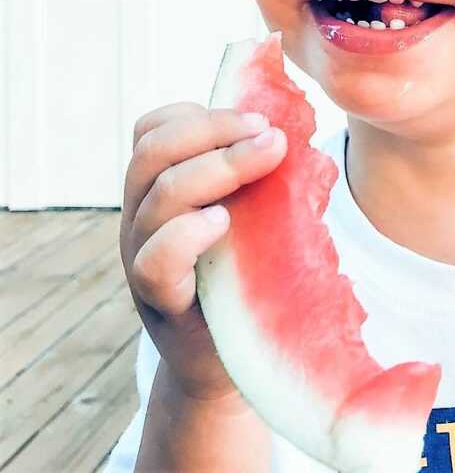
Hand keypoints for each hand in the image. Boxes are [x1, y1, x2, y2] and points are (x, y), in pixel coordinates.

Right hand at [120, 102, 286, 406]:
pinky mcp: (161, 303)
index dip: (199, 113)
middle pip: (152, 151)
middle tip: (271, 134)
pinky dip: (186, 234)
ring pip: (156, 197)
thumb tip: (294, 130)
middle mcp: (141, 218)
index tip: (257, 116)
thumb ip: (256, 175)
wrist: (230, 359)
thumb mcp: (247, 213)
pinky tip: (222, 223)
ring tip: (264, 157)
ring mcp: (142, 259)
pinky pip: (155, 261)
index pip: (154, 130)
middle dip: (215, 129)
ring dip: (216, 166)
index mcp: (159, 189)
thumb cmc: (244, 275)